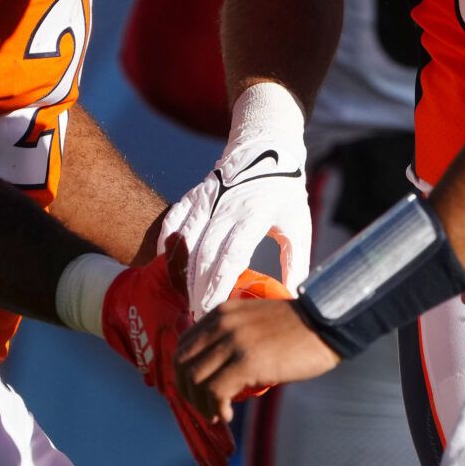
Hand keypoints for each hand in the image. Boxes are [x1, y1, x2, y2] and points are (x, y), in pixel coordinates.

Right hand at [159, 84, 310, 316]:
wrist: (266, 146)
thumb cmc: (285, 190)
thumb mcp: (298, 225)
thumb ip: (297, 263)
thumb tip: (293, 299)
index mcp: (255, 215)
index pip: (231, 256)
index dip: (220, 285)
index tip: (214, 310)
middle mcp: (227, 207)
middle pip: (205, 255)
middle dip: (198, 290)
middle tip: (197, 319)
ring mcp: (208, 199)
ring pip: (186, 241)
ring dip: (182, 273)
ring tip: (184, 301)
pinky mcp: (195, 194)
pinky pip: (174, 221)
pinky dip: (167, 243)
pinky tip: (166, 266)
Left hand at [176, 297, 340, 424]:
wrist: (327, 325)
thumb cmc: (298, 329)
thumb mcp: (255, 322)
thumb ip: (232, 336)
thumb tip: (217, 368)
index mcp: (222, 313)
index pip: (183, 344)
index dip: (183, 372)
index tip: (196, 391)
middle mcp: (222, 324)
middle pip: (182, 363)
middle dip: (187, 391)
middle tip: (204, 407)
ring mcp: (233, 342)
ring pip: (195, 379)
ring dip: (201, 404)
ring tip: (218, 414)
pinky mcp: (247, 362)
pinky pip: (215, 391)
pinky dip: (216, 408)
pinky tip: (228, 414)